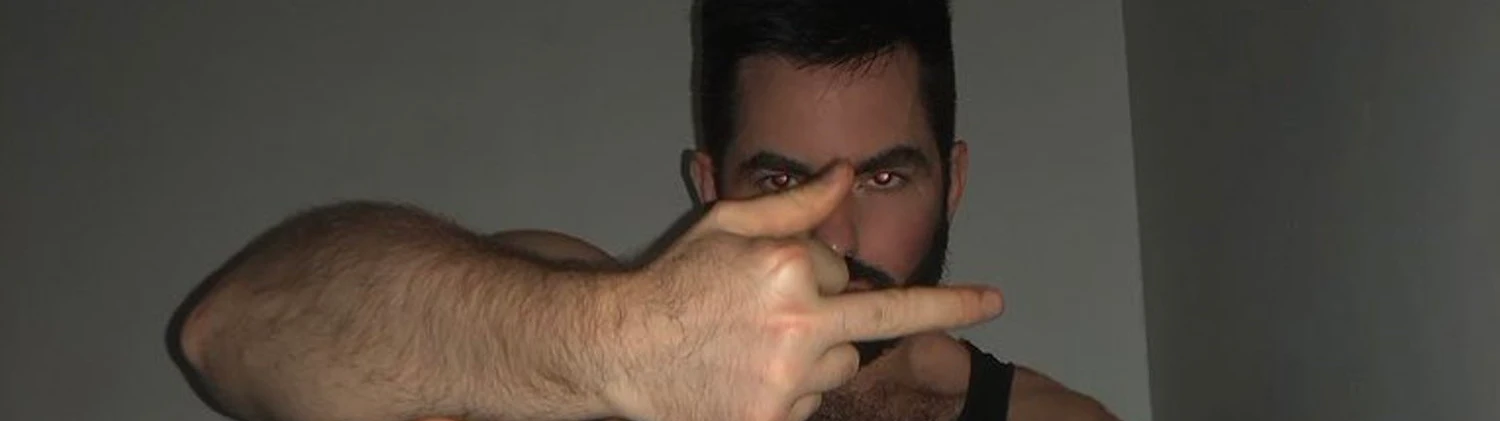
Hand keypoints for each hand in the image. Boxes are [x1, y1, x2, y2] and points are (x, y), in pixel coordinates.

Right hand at [600, 162, 1004, 420]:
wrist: (618, 351)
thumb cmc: (670, 283)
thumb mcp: (726, 224)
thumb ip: (795, 203)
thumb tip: (849, 174)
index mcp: (790, 268)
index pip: (842, 268)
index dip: (816, 269)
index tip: (818, 281)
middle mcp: (800, 326)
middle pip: (867, 324)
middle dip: (919, 310)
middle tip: (980, 302)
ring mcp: (790, 381)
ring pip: (838, 367)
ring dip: (815, 357)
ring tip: (749, 350)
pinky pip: (811, 404)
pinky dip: (790, 393)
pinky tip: (743, 379)